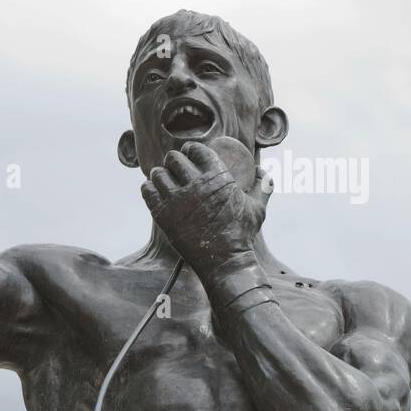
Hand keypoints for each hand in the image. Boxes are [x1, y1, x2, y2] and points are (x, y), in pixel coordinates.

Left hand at [140, 141, 271, 279]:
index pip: (197, 150)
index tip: (189, 153)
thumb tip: (262, 170)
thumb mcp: (258, 208)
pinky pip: (147, 191)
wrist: (225, 262)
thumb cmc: (242, 234)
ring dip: (160, 173)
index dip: (191, 149)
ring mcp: (177, 200)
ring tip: (163, 178)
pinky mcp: (163, 215)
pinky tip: (154, 190)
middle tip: (175, 166)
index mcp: (218, 177)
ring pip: (158, 173)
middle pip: (174, 159)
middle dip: (174, 160)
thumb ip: (263, 185)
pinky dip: (149, 188)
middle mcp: (196, 185)